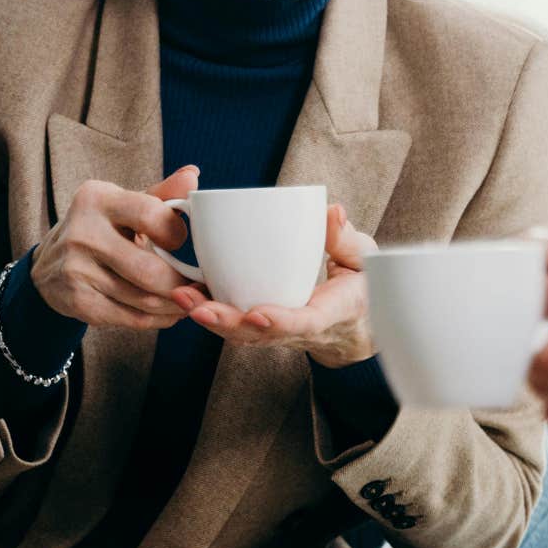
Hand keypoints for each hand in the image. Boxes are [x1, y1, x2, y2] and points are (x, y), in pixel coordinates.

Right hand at [29, 166, 198, 329]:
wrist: (48, 266)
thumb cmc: (101, 229)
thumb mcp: (125, 205)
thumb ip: (162, 193)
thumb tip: (193, 175)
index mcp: (97, 199)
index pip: (151, 215)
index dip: (175, 232)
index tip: (178, 241)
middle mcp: (83, 233)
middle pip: (150, 270)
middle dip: (182, 282)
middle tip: (198, 285)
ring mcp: (76, 270)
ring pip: (144, 299)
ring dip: (175, 305)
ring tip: (190, 300)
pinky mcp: (77, 301)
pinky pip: (130, 318)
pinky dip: (157, 319)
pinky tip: (168, 313)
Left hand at [173, 204, 379, 366]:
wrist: (358, 324)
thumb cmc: (362, 285)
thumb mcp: (366, 260)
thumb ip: (346, 238)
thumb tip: (332, 211)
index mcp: (335, 314)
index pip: (306, 323)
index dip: (281, 321)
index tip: (257, 313)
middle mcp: (303, 331)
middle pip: (262, 335)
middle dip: (228, 323)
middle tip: (197, 306)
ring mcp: (282, 334)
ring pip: (243, 335)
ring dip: (211, 319)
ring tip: (181, 297)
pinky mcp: (266, 328)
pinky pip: (237, 326)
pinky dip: (212, 314)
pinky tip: (185, 295)